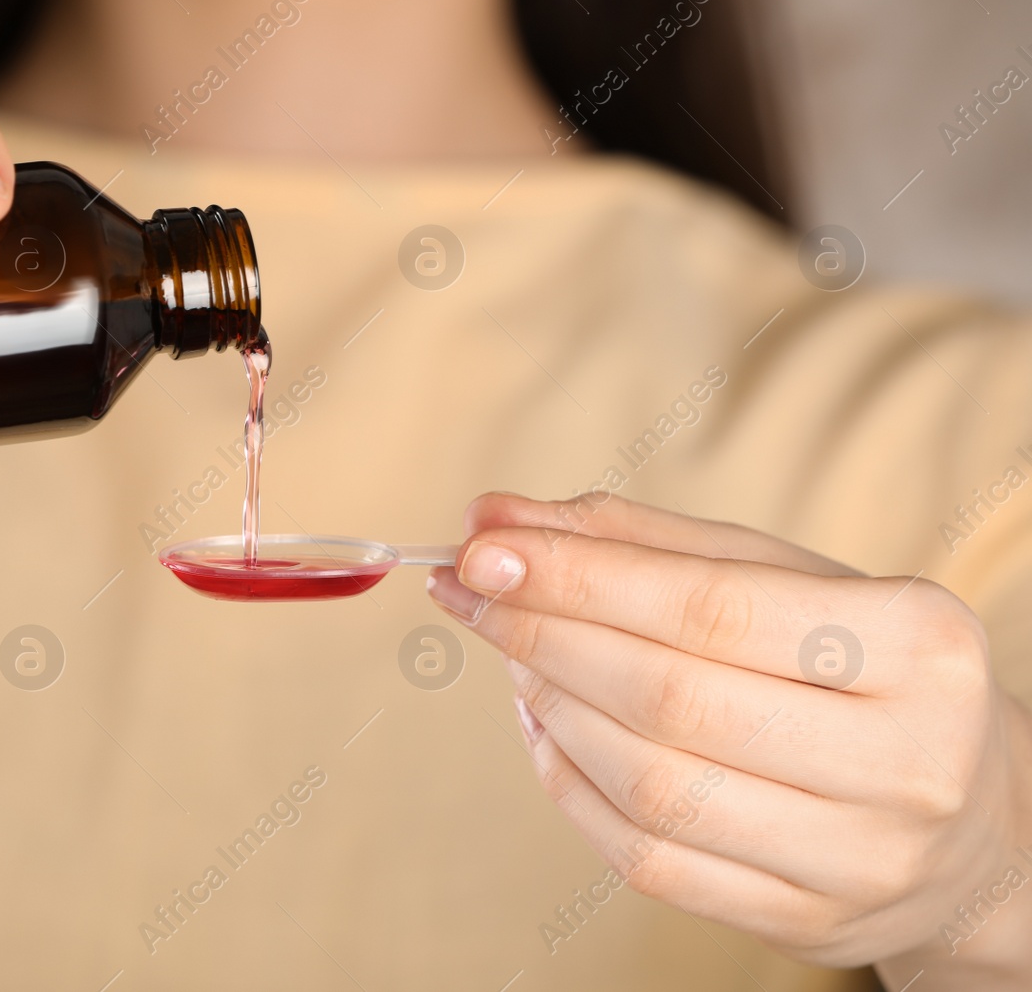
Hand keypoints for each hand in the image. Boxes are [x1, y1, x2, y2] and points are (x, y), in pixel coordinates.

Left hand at [427, 492, 1031, 987]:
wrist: (972, 820)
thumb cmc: (856, 669)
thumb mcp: (779, 579)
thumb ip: (639, 542)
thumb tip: (495, 519)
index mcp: (917, 645)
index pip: (711, 606)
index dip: (580, 578)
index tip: (482, 547)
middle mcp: (904, 760)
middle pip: (670, 697)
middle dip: (543, 632)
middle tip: (470, 588)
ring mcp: (857, 857)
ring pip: (648, 783)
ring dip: (549, 703)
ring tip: (513, 648)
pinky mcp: (804, 922)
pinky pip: (646, 856)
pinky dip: (569, 781)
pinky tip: (544, 722)